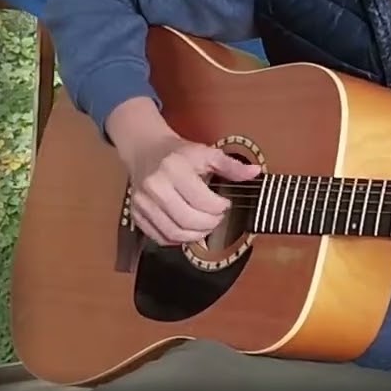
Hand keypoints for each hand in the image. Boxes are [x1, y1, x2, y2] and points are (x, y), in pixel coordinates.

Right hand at [122, 134, 260, 245]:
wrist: (146, 150)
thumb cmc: (180, 153)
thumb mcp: (208, 153)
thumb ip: (232, 166)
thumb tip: (255, 173)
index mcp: (174, 169)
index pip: (202, 200)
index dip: (220, 207)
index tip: (226, 204)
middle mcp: (155, 187)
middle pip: (187, 220)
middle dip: (210, 224)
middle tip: (218, 217)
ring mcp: (142, 203)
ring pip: (173, 233)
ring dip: (196, 235)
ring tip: (206, 226)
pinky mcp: (135, 214)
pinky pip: (159, 237)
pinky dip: (177, 240)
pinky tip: (189, 230)